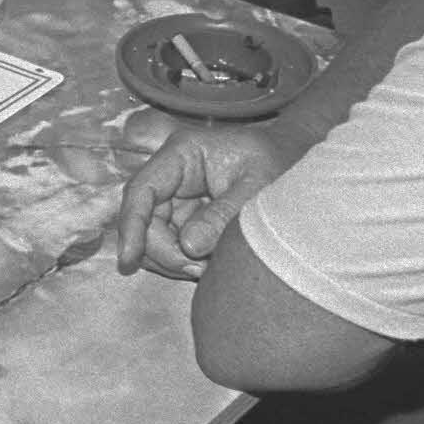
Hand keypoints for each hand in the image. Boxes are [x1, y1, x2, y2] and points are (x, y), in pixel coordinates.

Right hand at [113, 121, 288, 280]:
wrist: (294, 161)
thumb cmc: (280, 163)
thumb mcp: (258, 187)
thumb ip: (224, 215)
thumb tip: (189, 247)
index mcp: (183, 153)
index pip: (141, 190)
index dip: (131, 226)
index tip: (128, 261)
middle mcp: (172, 174)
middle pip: (144, 220)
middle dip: (163, 251)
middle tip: (197, 270)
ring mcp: (176, 197)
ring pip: (153, 237)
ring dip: (173, 259)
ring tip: (209, 267)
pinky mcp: (185, 217)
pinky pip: (170, 244)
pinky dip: (184, 261)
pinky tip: (209, 265)